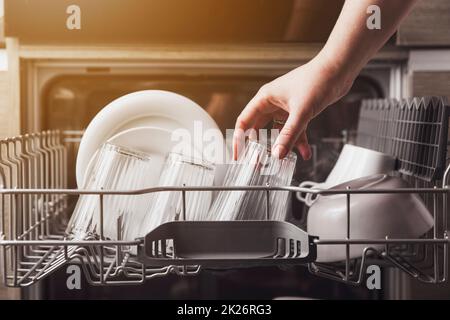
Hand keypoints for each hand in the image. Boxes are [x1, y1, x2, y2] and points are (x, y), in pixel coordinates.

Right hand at [234, 55, 354, 159]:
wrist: (338, 70)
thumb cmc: (317, 80)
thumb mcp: (301, 112)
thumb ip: (289, 135)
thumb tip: (277, 154)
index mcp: (265, 98)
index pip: (244, 121)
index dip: (240, 140)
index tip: (239, 155)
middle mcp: (272, 103)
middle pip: (259, 128)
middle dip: (259, 146)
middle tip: (258, 162)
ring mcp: (286, 108)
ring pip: (278, 131)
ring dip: (281, 145)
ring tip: (281, 161)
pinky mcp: (299, 111)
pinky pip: (294, 130)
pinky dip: (299, 141)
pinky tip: (305, 153)